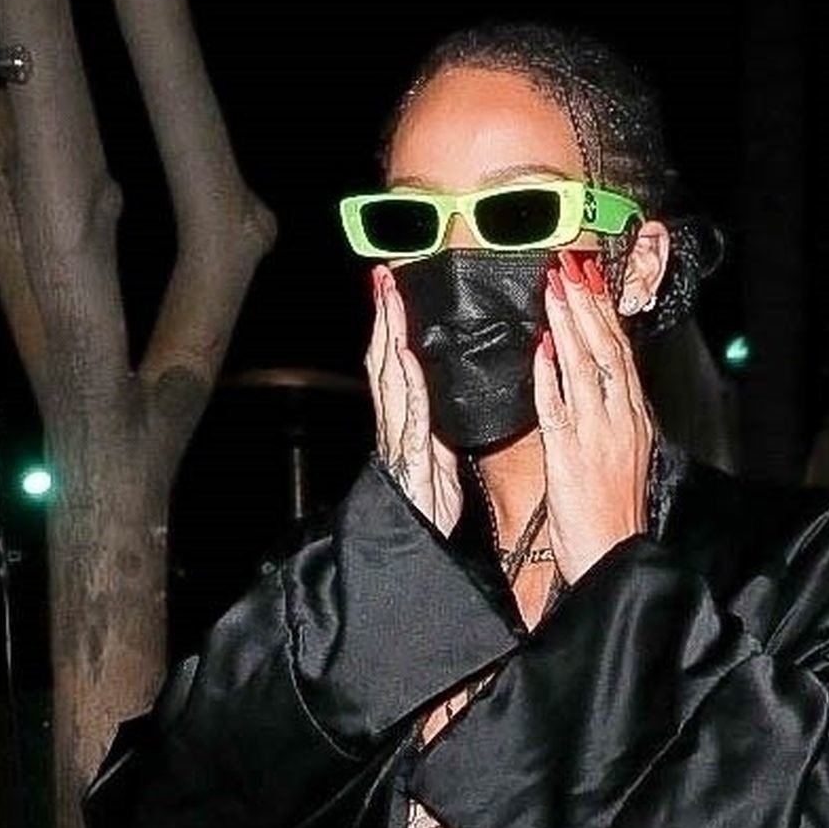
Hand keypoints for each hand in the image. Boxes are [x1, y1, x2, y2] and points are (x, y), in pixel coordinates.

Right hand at [365, 265, 462, 536]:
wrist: (421, 550)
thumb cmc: (430, 513)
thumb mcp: (441, 462)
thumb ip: (439, 431)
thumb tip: (445, 405)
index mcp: (406, 425)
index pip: (395, 366)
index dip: (392, 327)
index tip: (391, 290)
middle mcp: (395, 428)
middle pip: (384, 362)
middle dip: (383, 317)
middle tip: (382, 277)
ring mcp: (399, 443)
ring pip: (390, 380)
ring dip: (389, 336)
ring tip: (389, 299)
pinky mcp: (411, 462)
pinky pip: (409, 418)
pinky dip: (407, 386)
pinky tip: (404, 359)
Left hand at [532, 249, 653, 584]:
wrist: (613, 557)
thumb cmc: (610, 515)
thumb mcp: (620, 456)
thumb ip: (607, 417)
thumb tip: (592, 382)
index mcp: (632, 418)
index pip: (619, 353)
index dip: (604, 313)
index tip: (591, 278)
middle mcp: (620, 420)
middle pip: (605, 351)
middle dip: (588, 305)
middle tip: (570, 266)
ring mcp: (597, 436)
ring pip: (584, 369)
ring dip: (569, 326)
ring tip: (555, 289)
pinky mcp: (571, 457)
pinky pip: (558, 409)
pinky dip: (550, 376)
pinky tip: (541, 348)